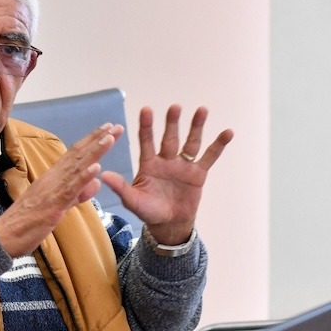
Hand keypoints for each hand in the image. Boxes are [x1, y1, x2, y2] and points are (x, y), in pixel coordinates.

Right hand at [0, 122, 123, 256]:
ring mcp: (53, 190)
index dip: (92, 140)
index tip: (107, 129)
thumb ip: (78, 193)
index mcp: (53, 177)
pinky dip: (83, 177)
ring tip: (109, 137)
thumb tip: (96, 181)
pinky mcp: (53, 205)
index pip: (75, 154)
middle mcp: (53, 178)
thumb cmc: (28, 222)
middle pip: (78, 155)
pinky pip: (71, 190)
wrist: (5, 236)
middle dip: (98, 139)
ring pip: (76, 167)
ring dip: (94, 151)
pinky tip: (96, 167)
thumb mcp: (58, 206)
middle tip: (115, 126)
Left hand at [101, 105, 232, 245]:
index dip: (146, 126)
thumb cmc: (148, 211)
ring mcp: (183, 165)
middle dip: (172, 123)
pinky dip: (218, 145)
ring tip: (202, 110)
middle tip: (175, 107)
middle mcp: (166, 160)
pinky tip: (227, 132)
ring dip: (196, 126)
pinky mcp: (198, 173)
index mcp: (149, 164)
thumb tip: (102, 174)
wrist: (169, 224)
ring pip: (190, 142)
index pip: (146, 141)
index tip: (146, 109)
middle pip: (170, 138)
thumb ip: (121, 187)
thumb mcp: (133, 201)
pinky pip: (209, 157)